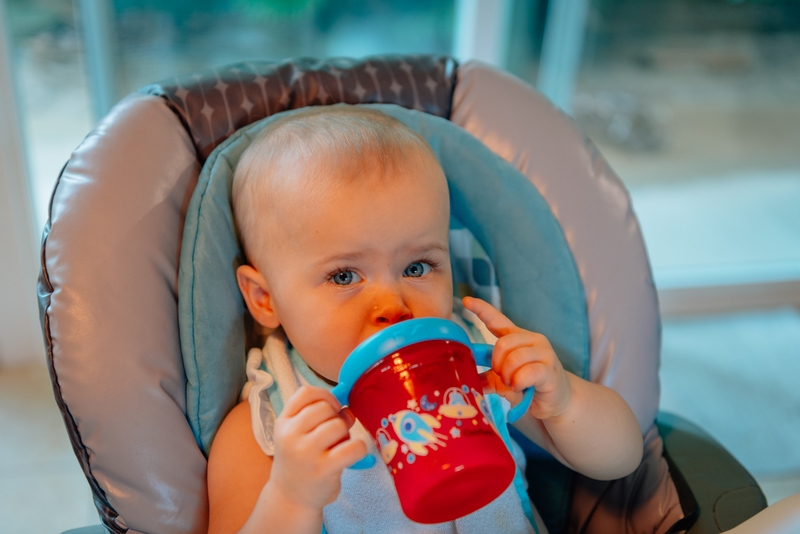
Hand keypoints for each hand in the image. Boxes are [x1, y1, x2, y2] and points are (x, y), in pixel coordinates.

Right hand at [268, 386, 366, 510]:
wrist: (290, 498)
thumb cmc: (298, 461)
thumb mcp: (297, 435)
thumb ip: (318, 417)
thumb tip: (348, 410)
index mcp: (283, 422)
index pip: (306, 393)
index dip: (325, 396)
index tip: (331, 408)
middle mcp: (291, 435)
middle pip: (325, 408)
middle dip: (336, 417)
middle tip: (334, 434)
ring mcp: (306, 452)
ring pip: (339, 425)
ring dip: (345, 434)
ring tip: (338, 447)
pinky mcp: (324, 469)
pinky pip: (354, 447)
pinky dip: (359, 449)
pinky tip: (350, 455)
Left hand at [463, 296, 571, 420]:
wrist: (558, 401)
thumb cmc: (529, 387)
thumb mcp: (504, 381)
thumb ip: (488, 377)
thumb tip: (466, 377)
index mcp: (518, 338)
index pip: (498, 320)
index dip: (481, 310)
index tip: (466, 301)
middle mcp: (532, 340)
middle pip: (502, 344)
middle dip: (497, 364)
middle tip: (503, 378)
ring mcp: (544, 353)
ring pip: (514, 358)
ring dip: (508, 376)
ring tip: (513, 384)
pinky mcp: (550, 369)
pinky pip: (526, 373)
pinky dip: (518, 383)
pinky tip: (521, 387)